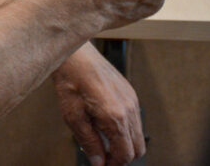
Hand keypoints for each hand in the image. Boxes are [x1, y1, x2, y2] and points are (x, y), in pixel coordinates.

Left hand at [52, 43, 143, 165]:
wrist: (75, 55)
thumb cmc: (71, 81)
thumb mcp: (73, 117)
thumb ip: (89, 142)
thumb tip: (98, 162)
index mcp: (115, 117)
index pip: (125, 154)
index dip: (113, 164)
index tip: (102, 165)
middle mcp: (129, 109)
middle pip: (138, 148)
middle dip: (122, 157)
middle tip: (103, 156)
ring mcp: (132, 100)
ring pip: (138, 135)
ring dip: (124, 143)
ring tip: (102, 139)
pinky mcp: (131, 93)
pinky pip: (135, 120)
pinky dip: (125, 129)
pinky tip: (107, 124)